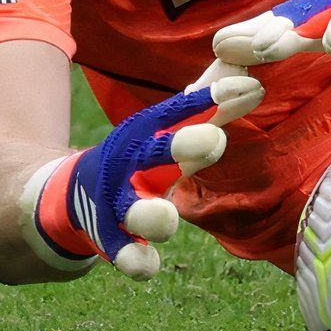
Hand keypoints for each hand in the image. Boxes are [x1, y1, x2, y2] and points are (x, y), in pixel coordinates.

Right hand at [22, 73, 262, 279]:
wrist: (80, 191)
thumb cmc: (147, 153)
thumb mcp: (171, 127)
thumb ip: (207, 100)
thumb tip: (250, 63)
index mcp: (150, 132)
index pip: (181, 110)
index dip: (211, 99)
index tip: (249, 87)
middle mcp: (133, 164)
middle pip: (157, 153)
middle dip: (184, 145)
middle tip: (215, 138)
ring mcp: (119, 202)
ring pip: (134, 211)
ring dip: (150, 214)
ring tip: (166, 216)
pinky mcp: (110, 237)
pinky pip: (122, 253)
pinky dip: (134, 261)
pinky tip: (148, 267)